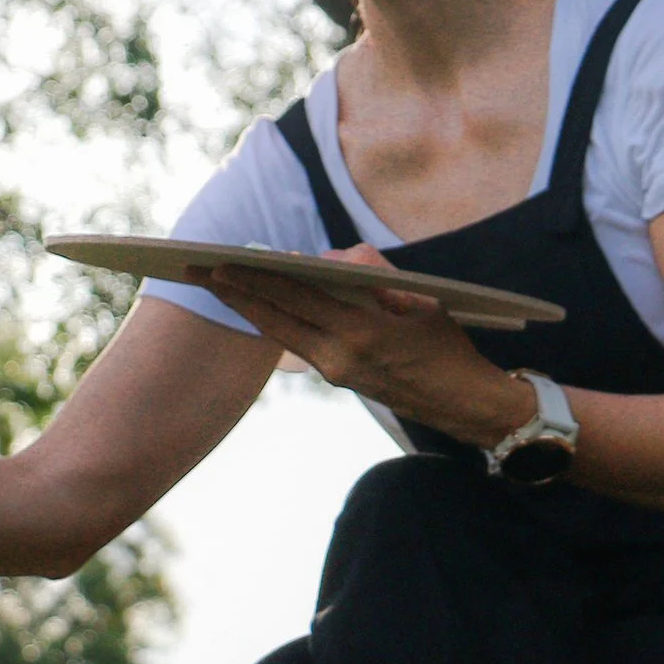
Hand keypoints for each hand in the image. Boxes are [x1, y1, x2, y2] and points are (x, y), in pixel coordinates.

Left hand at [182, 245, 533, 447]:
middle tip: (197, 270)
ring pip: (281, 332)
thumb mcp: (421, 299)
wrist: (466, 404)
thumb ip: (374, 276)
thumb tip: (332, 259)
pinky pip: (297, 342)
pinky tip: (256, 304)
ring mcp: (337, 371)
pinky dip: (274, 320)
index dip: (260, 277)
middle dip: (235, 292)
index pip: (300, 296)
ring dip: (247, 306)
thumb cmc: (449, 343)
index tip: (225, 260)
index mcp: (365, 332)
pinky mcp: (338, 377)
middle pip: (277, 317)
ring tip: (215, 284)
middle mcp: (342, 356)